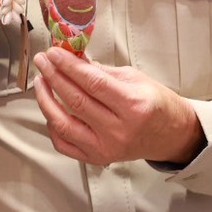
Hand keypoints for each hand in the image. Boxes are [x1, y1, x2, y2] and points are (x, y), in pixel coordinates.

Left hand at [31, 48, 203, 165]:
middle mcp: (119, 130)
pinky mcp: (97, 158)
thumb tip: (72, 57)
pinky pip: (64, 143)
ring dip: (46, 100)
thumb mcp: (135, 79)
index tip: (53, 53)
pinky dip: (52, 125)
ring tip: (41, 81)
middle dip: (54, 76)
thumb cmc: (156, 104)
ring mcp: (106, 147)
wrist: (170, 135)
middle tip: (43, 61)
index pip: (92, 83)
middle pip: (75, 101)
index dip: (68, 66)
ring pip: (63, 123)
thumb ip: (101, 71)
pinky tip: (50, 108)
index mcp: (133, 106)